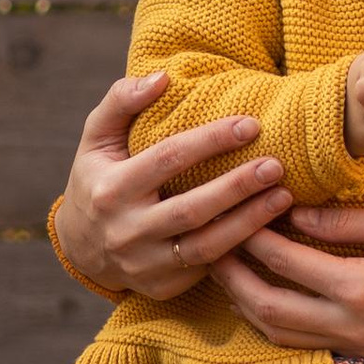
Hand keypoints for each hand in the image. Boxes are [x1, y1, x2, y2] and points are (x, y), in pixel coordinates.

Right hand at [50, 71, 293, 302]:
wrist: (79, 247)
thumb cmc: (98, 177)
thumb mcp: (97, 138)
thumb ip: (123, 101)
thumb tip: (162, 77)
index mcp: (111, 188)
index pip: (168, 159)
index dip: (211, 141)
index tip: (250, 124)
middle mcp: (125, 230)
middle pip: (192, 208)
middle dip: (238, 186)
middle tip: (277, 165)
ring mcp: (144, 263)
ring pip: (206, 247)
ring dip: (249, 222)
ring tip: (284, 197)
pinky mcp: (162, 285)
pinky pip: (208, 269)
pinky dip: (241, 250)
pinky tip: (270, 230)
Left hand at [211, 204, 363, 363]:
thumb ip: (351, 221)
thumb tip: (298, 213)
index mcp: (362, 288)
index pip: (287, 261)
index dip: (256, 233)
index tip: (239, 207)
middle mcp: (350, 325)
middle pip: (267, 306)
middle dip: (233, 276)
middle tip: (212, 244)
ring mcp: (355, 345)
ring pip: (278, 333)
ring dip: (246, 302)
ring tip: (226, 270)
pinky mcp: (362, 353)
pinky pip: (301, 341)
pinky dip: (273, 320)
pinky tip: (263, 296)